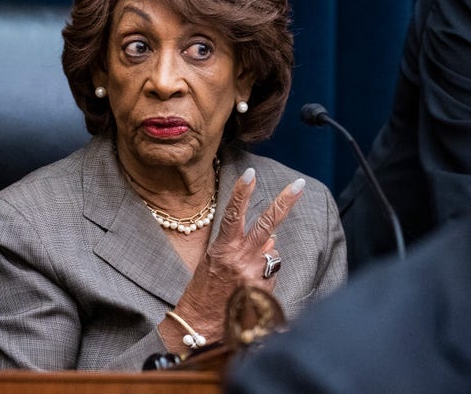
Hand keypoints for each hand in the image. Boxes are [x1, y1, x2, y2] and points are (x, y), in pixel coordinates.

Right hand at [160, 168, 304, 349]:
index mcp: (222, 250)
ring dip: (265, 256)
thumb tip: (270, 238)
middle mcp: (241, 260)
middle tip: (299, 185)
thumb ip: (240, 247)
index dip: (242, 193)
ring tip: (244, 275)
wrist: (201, 327)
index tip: (250, 173)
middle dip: (284, 202)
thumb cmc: (202, 293)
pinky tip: (249, 290)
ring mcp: (256, 276)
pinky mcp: (266, 292)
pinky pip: (273, 274)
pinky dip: (265, 276)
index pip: (233, 215)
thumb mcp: (213, 263)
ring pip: (273, 252)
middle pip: (267, 225)